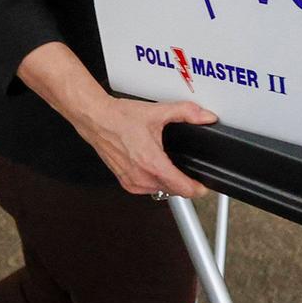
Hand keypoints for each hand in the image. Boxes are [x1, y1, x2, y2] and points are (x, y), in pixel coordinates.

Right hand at [71, 97, 215, 198]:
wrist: (96, 119)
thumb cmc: (119, 118)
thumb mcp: (157, 112)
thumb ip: (186, 112)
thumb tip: (205, 117)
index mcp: (152, 163)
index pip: (183, 189)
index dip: (197, 189)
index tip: (203, 186)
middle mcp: (141, 177)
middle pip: (174, 190)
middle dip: (183, 181)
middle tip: (187, 168)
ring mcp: (132, 182)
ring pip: (160, 190)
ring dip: (168, 181)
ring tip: (167, 163)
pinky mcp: (125, 182)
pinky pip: (148, 188)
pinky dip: (154, 180)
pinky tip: (152, 166)